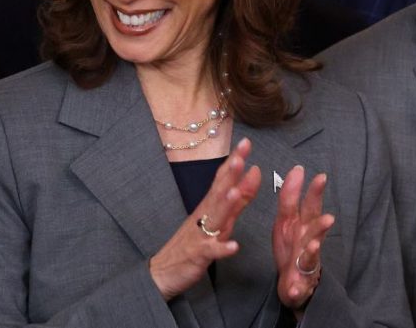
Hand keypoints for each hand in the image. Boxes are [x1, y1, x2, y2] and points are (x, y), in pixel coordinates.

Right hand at [149, 139, 260, 299]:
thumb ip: (237, 201)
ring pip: (214, 218)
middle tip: (242, 155)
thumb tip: (252, 175)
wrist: (163, 271)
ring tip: (236, 192)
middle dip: (230, 174)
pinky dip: (222, 248)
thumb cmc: (191, 244)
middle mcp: (203, 216)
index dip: (234, 161)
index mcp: (208, 207)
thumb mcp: (217, 220)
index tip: (246, 143)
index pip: (222, 179)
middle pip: (218, 192)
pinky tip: (233, 246)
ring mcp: (200, 235)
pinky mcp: (198, 255)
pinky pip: (211, 251)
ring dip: (225, 205)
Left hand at [272, 166, 334, 314]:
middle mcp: (307, 241)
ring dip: (313, 251)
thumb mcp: (286, 220)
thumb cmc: (291, 247)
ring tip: (315, 247)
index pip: (309, 206)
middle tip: (329, 219)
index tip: (321, 177)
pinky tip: (294, 288)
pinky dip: (296, 287)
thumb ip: (290, 198)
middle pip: (314, 232)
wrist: (294, 282)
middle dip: (321, 226)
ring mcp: (305, 263)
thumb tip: (296, 170)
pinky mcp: (299, 283)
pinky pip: (298, 285)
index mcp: (301, 226)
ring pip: (311, 256)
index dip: (314, 193)